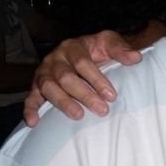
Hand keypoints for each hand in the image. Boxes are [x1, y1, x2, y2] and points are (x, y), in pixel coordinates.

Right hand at [21, 31, 139, 126]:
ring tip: (78, 116)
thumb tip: (135, 58)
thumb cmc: (97, 50)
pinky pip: (31, 97)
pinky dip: (30, 109)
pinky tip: (33, 122)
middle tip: (102, 110)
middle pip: (66, 77)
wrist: (85, 52)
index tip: (111, 95)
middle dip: (84, 95)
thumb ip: (121, 49)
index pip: (82, 63)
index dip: (97, 79)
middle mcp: (55, 59)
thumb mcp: (109, 43)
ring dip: (63, 103)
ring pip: (49, 87)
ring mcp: (44, 72)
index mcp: (73, 46)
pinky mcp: (37, 86)